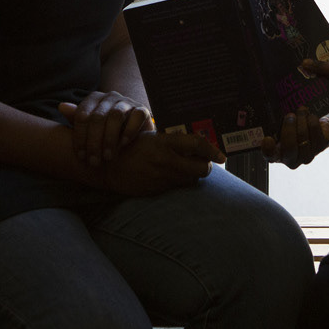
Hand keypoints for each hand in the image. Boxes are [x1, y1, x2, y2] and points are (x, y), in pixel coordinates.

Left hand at [59, 92, 152, 165]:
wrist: (132, 132)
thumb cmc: (105, 131)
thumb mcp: (89, 127)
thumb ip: (76, 118)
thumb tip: (61, 107)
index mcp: (94, 99)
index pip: (82, 115)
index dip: (80, 137)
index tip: (81, 156)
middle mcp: (110, 97)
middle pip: (97, 117)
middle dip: (93, 142)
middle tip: (93, 161)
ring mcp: (127, 102)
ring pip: (115, 116)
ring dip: (109, 138)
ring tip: (107, 157)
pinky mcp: (142, 109)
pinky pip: (136, 116)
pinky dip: (129, 131)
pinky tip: (123, 145)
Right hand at [95, 130, 224, 196]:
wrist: (107, 167)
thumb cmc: (129, 146)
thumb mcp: (151, 137)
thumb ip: (172, 141)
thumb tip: (195, 144)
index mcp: (163, 143)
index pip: (196, 146)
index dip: (212, 150)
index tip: (221, 156)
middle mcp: (165, 162)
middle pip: (201, 169)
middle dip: (206, 166)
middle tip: (204, 161)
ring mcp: (161, 179)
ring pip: (191, 180)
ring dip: (193, 174)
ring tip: (186, 166)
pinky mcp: (156, 191)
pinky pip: (176, 187)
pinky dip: (178, 181)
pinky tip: (170, 174)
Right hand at [260, 107, 328, 168]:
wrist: (313, 126)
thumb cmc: (292, 126)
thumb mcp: (279, 125)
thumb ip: (273, 124)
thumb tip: (265, 112)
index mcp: (277, 155)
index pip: (270, 156)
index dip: (268, 150)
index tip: (268, 139)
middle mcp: (291, 160)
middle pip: (289, 147)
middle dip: (289, 128)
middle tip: (289, 115)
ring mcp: (307, 156)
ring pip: (303, 136)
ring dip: (301, 119)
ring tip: (301, 110)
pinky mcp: (320, 147)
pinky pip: (314, 130)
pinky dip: (311, 119)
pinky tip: (310, 116)